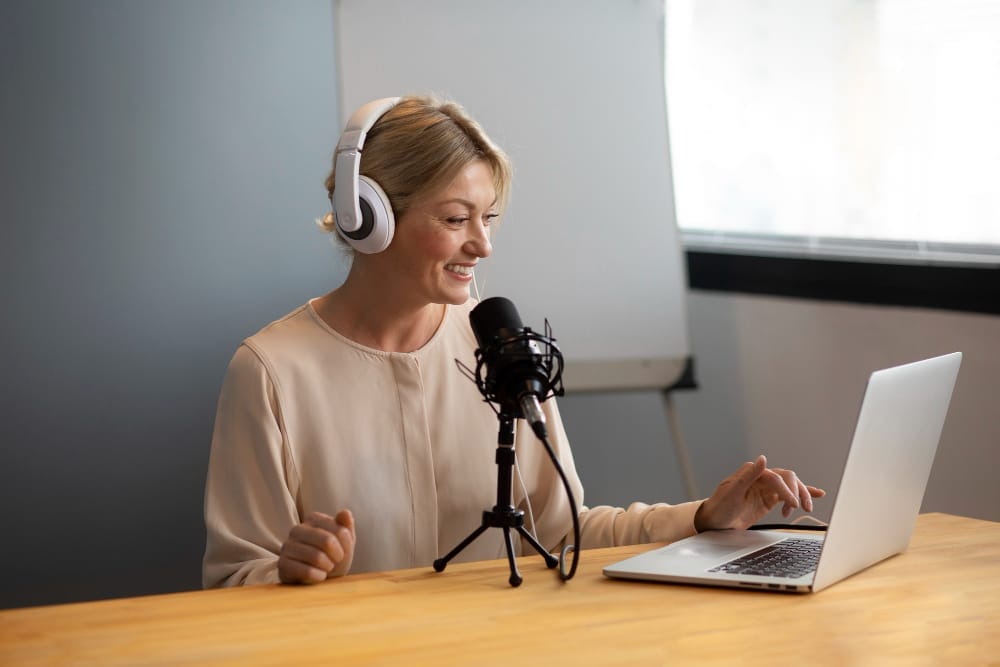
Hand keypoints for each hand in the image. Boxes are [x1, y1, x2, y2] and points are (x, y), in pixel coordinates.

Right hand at [278, 509, 355, 583]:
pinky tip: (319, 577)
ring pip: (317, 557)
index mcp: (313, 519)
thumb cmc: (331, 557)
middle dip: (337, 557)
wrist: (316, 579)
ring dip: (328, 567)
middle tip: (335, 562)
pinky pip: (307, 571)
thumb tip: (345, 512)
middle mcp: (297, 529)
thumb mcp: (344, 543)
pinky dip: (318, 577)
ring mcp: (287, 546)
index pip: (340, 531)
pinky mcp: (282, 565)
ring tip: (326, 569)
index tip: (342, 552)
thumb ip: (346, 526)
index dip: (346, 546)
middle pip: (328, 541)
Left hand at [694, 455, 824, 531]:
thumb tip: (763, 459)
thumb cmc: (720, 506)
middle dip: (797, 491)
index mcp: (752, 472)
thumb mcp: (732, 492)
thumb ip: (748, 475)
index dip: (786, 490)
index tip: (793, 504)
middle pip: (787, 478)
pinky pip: (788, 495)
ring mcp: (766, 488)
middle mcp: (761, 477)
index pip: (776, 478)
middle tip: (802, 507)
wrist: (715, 522)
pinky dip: (801, 494)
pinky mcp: (769, 498)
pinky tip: (817, 495)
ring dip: (801, 494)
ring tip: (806, 508)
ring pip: (790, 486)